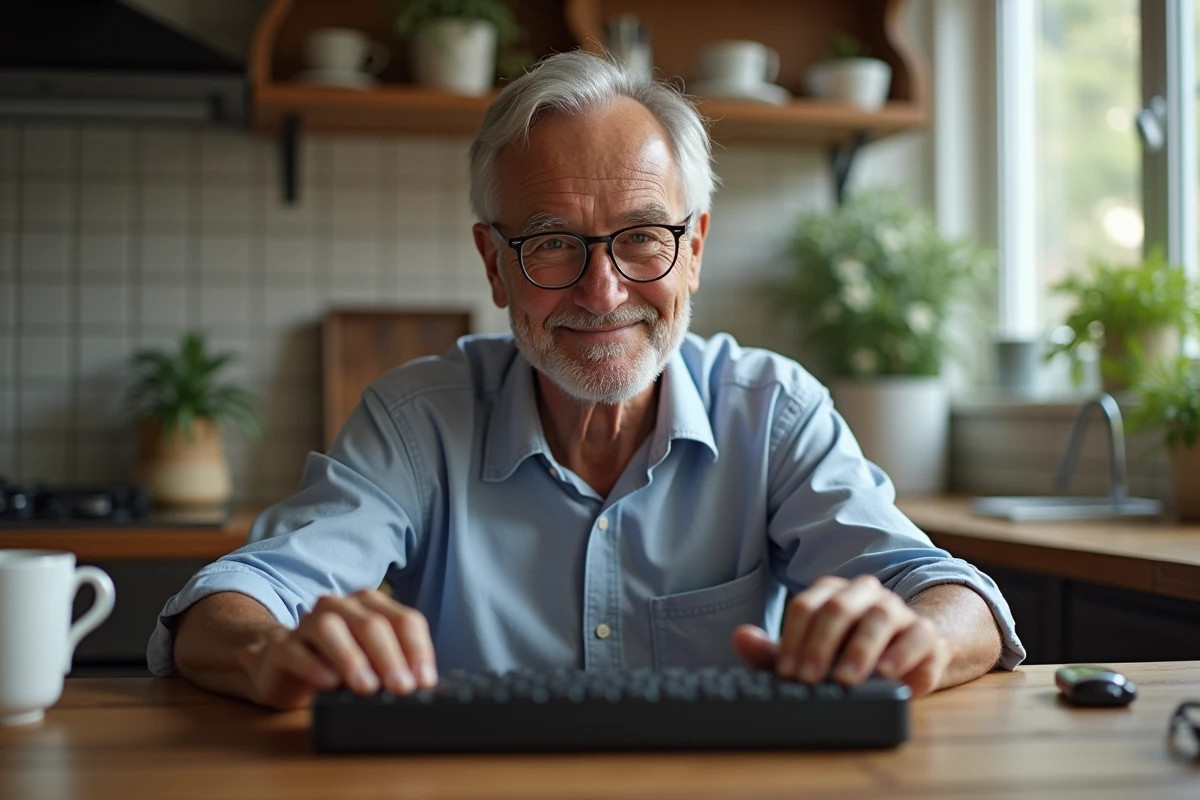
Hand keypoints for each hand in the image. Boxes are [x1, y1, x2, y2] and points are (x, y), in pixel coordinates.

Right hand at [236, 589, 437, 709]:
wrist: (280, 666)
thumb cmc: (334, 664)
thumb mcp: (370, 663)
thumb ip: (392, 666)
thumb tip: (418, 687)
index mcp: (370, 606)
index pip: (404, 620)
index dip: (417, 649)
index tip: (425, 681)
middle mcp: (340, 607)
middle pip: (371, 624)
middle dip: (390, 657)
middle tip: (402, 688)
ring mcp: (308, 623)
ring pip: (331, 628)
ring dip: (352, 658)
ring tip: (367, 688)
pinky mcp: (281, 647)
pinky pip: (297, 651)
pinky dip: (314, 667)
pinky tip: (329, 684)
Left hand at [731, 574, 951, 696]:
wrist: (906, 658)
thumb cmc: (847, 655)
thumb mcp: (809, 656)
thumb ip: (773, 651)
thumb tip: (740, 637)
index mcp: (832, 593)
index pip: (805, 606)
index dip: (793, 640)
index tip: (786, 672)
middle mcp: (864, 594)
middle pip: (838, 608)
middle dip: (820, 645)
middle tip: (809, 679)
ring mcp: (897, 610)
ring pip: (878, 617)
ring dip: (859, 649)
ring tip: (845, 679)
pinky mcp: (925, 633)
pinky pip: (918, 636)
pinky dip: (902, 654)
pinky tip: (887, 674)